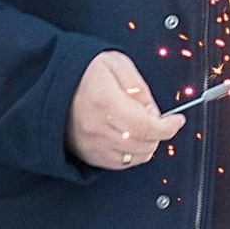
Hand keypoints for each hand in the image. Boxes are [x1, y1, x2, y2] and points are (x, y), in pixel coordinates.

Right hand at [66, 49, 184, 171]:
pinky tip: (131, 139)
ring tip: (143, 128)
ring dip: (147, 145)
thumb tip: (154, 112)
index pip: (147, 126)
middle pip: (143, 144)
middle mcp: (97, 127)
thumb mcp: (117, 64)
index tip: (176, 121)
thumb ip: (140, 88)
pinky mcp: (87, 154)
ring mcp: (91, 144)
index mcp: (105, 102)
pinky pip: (120, 164)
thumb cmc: (85, 72)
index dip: (168, 127)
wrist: (53, 84)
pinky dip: (132, 154)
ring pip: (134, 157)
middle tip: (156, 119)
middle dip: (159, 134)